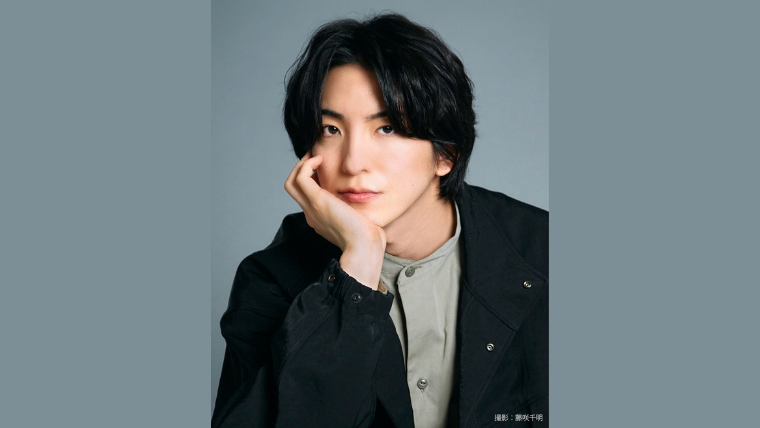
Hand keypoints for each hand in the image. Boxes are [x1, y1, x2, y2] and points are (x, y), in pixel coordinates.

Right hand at [284, 151, 384, 288]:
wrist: (364, 246)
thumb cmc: (367, 236)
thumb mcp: (357, 219)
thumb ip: (352, 209)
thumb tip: (358, 197)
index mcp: (319, 219)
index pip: (306, 196)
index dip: (311, 179)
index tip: (324, 168)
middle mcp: (311, 214)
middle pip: (293, 188)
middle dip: (301, 169)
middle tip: (315, 157)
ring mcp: (311, 208)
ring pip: (291, 182)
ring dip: (301, 165)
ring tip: (316, 157)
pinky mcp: (317, 201)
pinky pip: (300, 178)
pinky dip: (307, 165)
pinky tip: (321, 160)